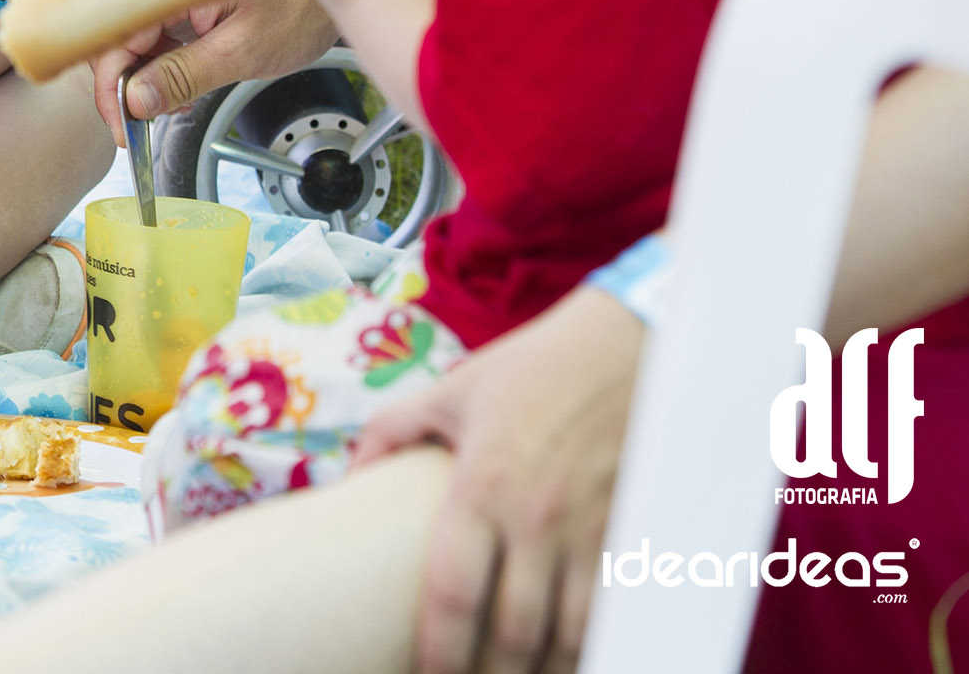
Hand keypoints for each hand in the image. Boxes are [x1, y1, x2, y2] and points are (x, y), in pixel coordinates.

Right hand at [90, 0, 336, 141]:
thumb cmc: (302, 5)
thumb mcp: (240, 51)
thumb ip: (183, 76)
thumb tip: (136, 101)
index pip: (117, 36)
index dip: (111, 86)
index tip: (122, 124)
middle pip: (121, 38)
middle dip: (130, 86)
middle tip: (143, 125)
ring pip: (140, 39)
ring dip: (148, 78)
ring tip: (175, 104)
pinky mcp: (190, 1)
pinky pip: (163, 34)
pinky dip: (168, 65)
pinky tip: (183, 86)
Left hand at [355, 286, 642, 672]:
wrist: (633, 343)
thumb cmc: (534, 369)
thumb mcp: (451, 390)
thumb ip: (392, 432)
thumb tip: (349, 479)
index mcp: (483, 486)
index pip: (453, 593)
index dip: (438, 652)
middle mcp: (538, 520)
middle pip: (513, 633)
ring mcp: (593, 533)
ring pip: (572, 637)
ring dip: (544, 672)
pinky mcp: (634, 535)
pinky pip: (615, 615)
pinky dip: (595, 650)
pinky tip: (571, 662)